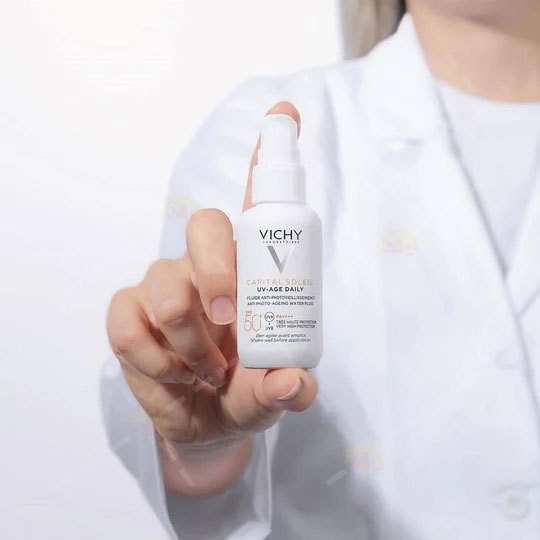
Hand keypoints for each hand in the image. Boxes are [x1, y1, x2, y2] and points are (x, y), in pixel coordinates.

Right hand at [106, 101, 317, 495]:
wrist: (205, 423)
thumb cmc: (247, 392)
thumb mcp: (274, 393)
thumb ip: (288, 389)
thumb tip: (291, 383)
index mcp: (249, 270)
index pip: (257, 204)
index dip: (268, 157)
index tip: (285, 114)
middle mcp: (204, 262)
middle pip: (205, 224)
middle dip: (218, 270)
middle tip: (230, 319)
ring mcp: (161, 282)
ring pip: (168, 286)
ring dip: (192, 346)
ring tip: (208, 374)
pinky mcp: (126, 311)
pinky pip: (128, 322)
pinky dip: (157, 362)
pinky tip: (175, 377)